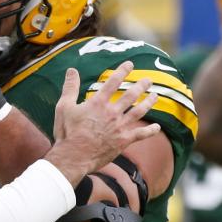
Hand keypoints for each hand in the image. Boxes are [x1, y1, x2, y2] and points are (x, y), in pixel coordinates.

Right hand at [45, 61, 159, 185]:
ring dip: (149, 102)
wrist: (74, 156)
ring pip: (139, 111)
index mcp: (98, 102)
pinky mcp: (123, 140)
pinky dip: (150, 131)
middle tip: (148, 80)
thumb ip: (70, 88)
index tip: (130, 65)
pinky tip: (157, 127)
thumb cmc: (67, 132)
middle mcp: (112, 112)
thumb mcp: (64, 107)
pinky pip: (141, 134)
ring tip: (155, 95)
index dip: (122, 71)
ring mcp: (119, 126)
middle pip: (131, 95)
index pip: (113, 82)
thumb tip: (72, 70)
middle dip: (141, 85)